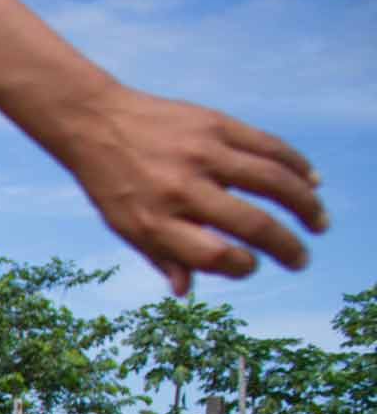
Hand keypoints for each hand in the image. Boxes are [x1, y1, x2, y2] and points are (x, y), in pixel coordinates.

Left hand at [63, 86, 326, 295]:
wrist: (95, 122)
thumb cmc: (112, 183)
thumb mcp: (124, 227)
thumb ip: (159, 257)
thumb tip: (186, 291)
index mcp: (155, 222)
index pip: (214, 256)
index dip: (241, 268)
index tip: (249, 266)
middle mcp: (180, 190)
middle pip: (251, 224)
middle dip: (286, 247)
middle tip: (301, 260)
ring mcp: (201, 154)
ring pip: (272, 181)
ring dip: (305, 206)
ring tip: (318, 223)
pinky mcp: (215, 124)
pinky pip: (268, 145)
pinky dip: (296, 165)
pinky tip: (311, 181)